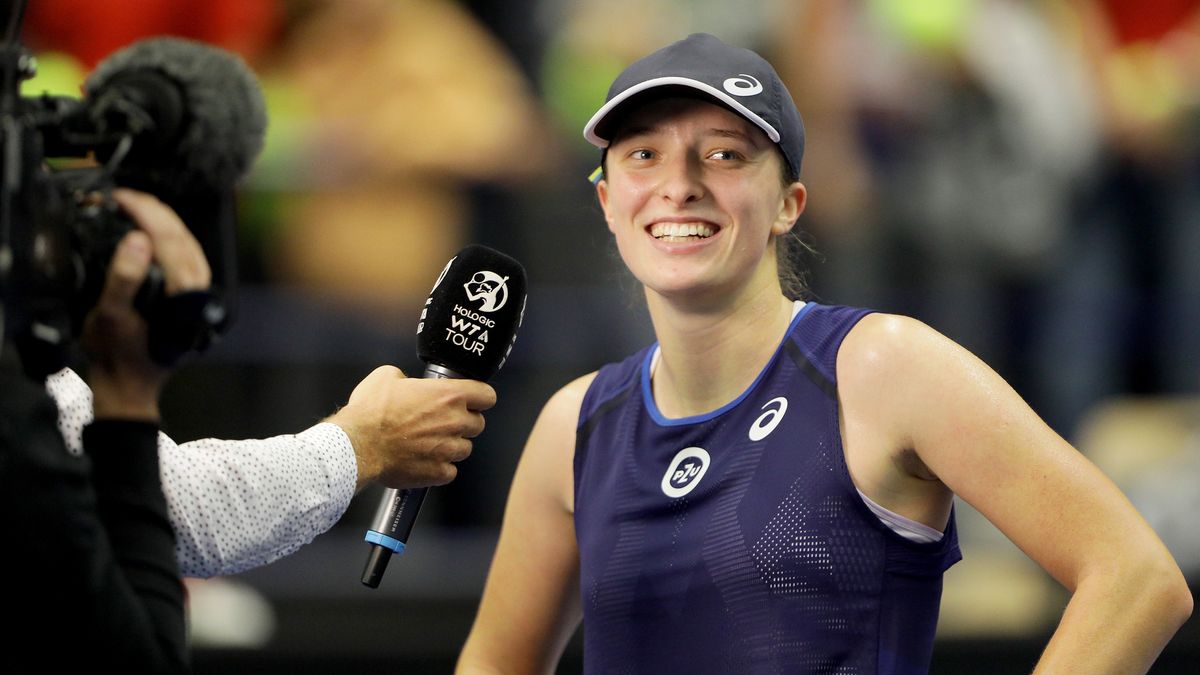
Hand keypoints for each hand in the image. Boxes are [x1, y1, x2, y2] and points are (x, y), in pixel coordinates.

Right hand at [83, 189, 211, 419]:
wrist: (128, 384)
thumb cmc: (118, 355)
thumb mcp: (110, 315)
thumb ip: (124, 277)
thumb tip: (138, 239)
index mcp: (183, 297)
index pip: (170, 240)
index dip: (145, 212)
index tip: (121, 198)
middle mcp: (199, 293)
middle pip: (184, 237)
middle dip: (155, 211)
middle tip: (126, 196)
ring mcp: (199, 294)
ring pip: (190, 245)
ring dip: (165, 221)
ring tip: (137, 206)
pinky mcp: (192, 297)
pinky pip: (188, 257)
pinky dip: (171, 238)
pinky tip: (154, 232)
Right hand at [327, 365, 497, 489]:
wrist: (358, 445)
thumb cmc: (370, 412)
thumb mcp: (386, 377)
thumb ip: (407, 378)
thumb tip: (407, 383)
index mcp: (449, 395)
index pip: (487, 395)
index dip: (480, 398)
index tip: (473, 401)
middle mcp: (455, 421)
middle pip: (478, 423)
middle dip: (464, 423)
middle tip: (443, 423)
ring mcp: (448, 449)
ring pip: (465, 448)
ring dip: (452, 446)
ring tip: (430, 443)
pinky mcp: (438, 472)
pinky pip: (450, 471)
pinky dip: (440, 468)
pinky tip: (424, 460)